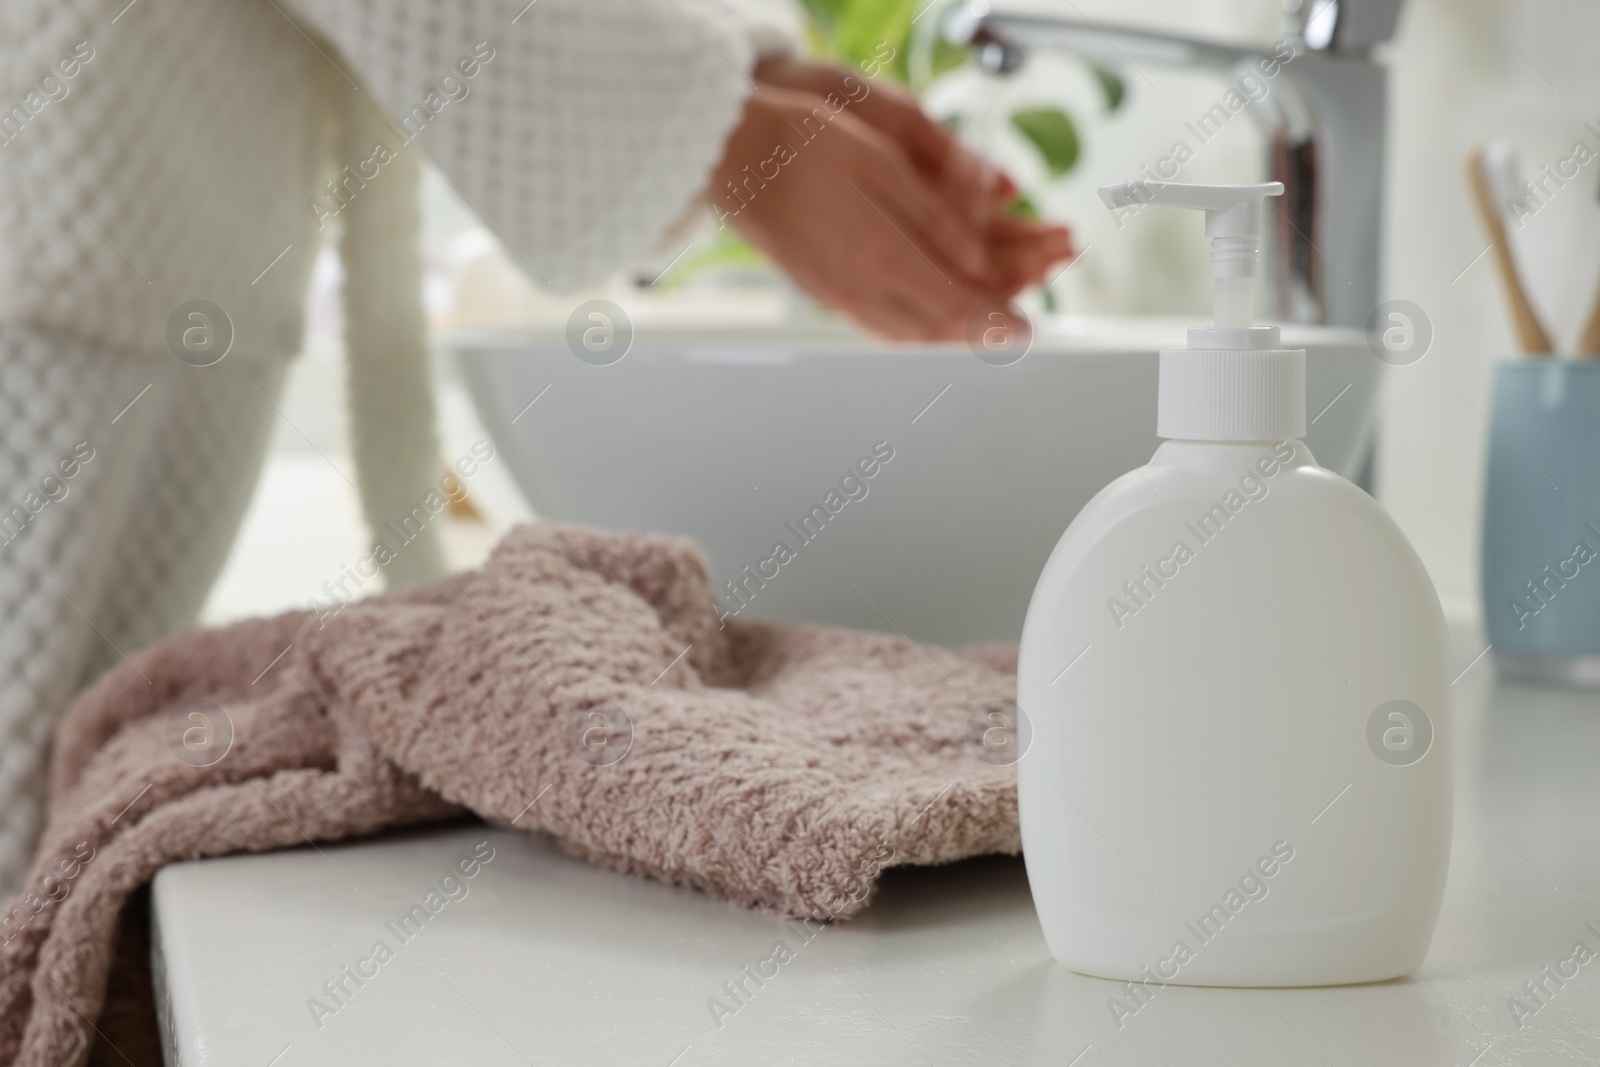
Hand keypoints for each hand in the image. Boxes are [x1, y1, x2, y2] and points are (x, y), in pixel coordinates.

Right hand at [709, 73, 1072, 342]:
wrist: (732, 154)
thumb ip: (935, 221)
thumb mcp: (884, 165)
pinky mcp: (820, 290)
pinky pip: (878, 325)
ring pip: (906, 334)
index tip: (1027, 329)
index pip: (955, 306)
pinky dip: (913, 330)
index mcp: (880, 256)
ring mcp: (835, 295)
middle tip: (1013, 334)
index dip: (996, 322)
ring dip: (947, 336)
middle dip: (979, 334)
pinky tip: (924, 321)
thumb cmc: (802, 145)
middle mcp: (857, 289)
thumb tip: (979, 264)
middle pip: (934, 329)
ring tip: (979, 330)